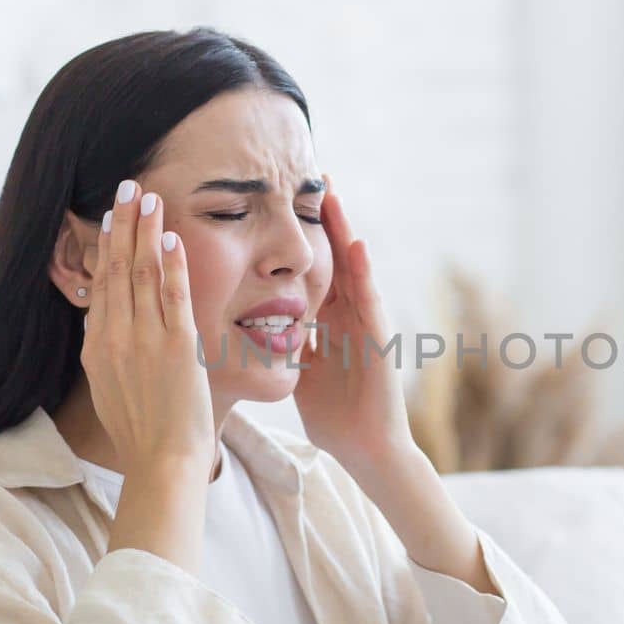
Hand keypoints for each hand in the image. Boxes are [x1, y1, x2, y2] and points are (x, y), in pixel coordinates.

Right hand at [82, 178, 213, 479]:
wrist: (161, 461)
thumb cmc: (142, 433)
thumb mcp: (110, 388)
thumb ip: (108, 352)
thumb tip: (108, 325)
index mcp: (96, 347)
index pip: (101, 284)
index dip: (106, 246)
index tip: (110, 217)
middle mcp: (114, 337)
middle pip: (117, 268)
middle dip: (122, 223)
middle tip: (128, 185)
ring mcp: (143, 340)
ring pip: (142, 272)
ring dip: (145, 230)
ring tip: (149, 197)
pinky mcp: (175, 346)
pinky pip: (172, 294)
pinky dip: (171, 263)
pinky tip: (172, 236)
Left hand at [294, 175, 415, 479]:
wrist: (365, 449)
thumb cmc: (334, 415)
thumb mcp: (298, 370)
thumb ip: (281, 345)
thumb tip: (246, 329)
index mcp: (326, 321)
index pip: (307, 269)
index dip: (294, 237)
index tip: (276, 201)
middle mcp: (346, 315)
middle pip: (330, 255)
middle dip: (320, 218)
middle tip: (308, 174)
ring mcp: (365, 323)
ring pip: (351, 266)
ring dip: (343, 229)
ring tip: (331, 191)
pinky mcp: (378, 338)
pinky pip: (369, 298)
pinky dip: (362, 270)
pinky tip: (354, 243)